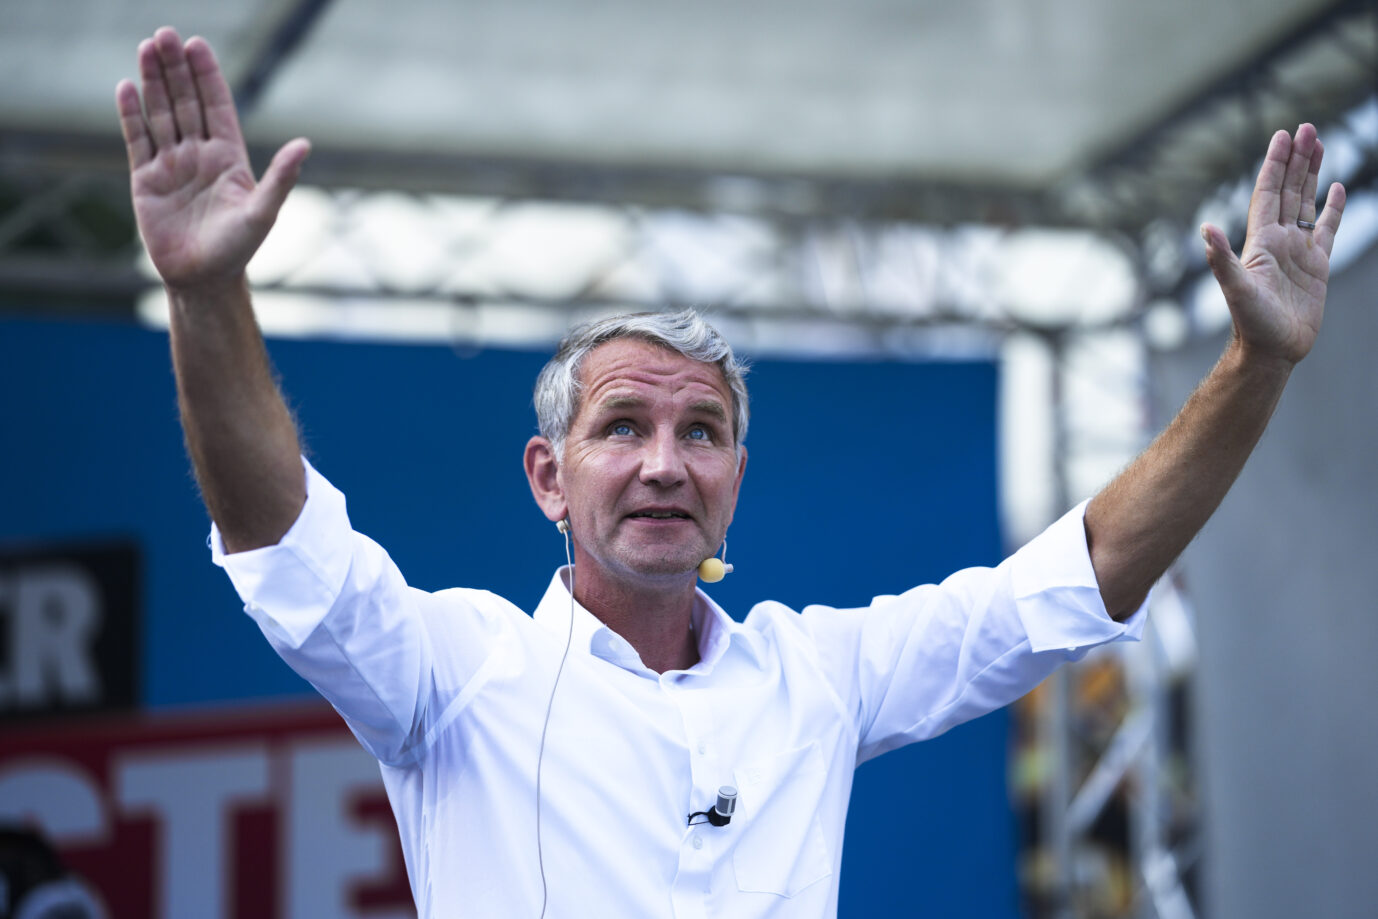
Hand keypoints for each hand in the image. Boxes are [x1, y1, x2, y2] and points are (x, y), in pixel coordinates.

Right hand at [115, 27, 309, 292]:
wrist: (203, 279)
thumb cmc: (239, 248)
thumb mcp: (263, 211)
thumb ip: (281, 177)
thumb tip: (305, 144)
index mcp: (229, 157)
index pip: (217, 106)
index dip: (207, 77)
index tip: (197, 45)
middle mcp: (200, 154)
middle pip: (185, 102)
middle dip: (176, 69)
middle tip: (164, 34)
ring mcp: (172, 164)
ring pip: (161, 113)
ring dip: (153, 81)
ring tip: (145, 47)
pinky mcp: (146, 179)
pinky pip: (138, 140)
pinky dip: (131, 114)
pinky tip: (126, 87)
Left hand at [1201, 123, 1344, 366]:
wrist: (1272, 350)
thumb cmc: (1250, 323)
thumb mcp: (1235, 289)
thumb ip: (1221, 259)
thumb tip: (1205, 230)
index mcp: (1261, 240)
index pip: (1268, 192)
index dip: (1274, 164)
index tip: (1282, 136)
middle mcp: (1278, 240)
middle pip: (1288, 189)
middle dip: (1296, 159)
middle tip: (1305, 128)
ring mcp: (1298, 251)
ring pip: (1306, 202)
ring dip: (1312, 174)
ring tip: (1318, 144)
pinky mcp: (1316, 266)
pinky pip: (1326, 228)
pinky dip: (1331, 207)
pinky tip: (1336, 187)